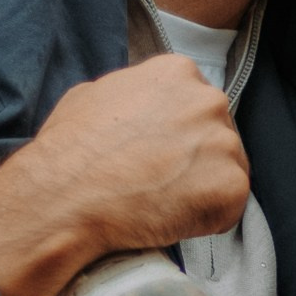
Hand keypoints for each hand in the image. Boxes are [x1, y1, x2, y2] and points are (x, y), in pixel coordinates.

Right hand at [0, 54, 251, 295]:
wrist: (64, 198)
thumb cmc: (68, 151)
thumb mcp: (90, 96)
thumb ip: (128, 95)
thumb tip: (134, 108)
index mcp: (176, 72)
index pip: (195, 105)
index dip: (178, 136)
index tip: (159, 156)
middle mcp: (208, 100)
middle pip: (217, 135)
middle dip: (195, 160)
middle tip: (160, 184)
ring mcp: (224, 143)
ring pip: (226, 172)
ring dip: (201, 191)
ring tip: (159, 206)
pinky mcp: (231, 186)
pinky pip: (229, 208)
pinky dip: (205, 221)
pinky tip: (169, 222)